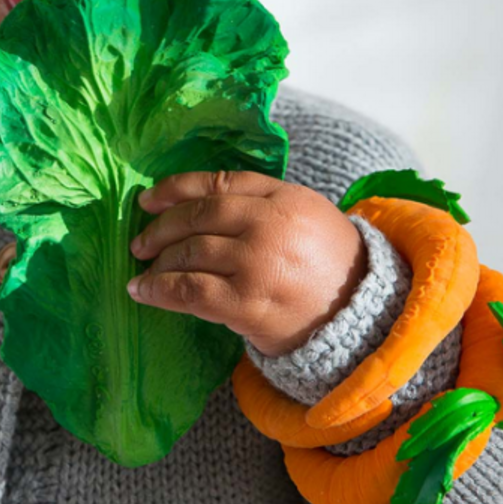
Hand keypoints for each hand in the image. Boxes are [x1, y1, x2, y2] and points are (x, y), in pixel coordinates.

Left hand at [126, 171, 367, 356]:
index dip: (175, 188)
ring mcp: (257, 263)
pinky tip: (142, 291)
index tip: (147, 199)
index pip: (218, 183)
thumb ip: (261, 200)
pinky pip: (190, 290)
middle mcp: (269, 224)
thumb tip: (197, 201)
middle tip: (140, 240)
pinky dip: (159, 289)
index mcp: (283, 197)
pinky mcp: (247, 303)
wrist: (363, 320)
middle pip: (198, 216)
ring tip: (141, 270)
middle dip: (160, 227)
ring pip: (190, 252)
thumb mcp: (305, 215)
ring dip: (157, 261)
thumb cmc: (328, 265)